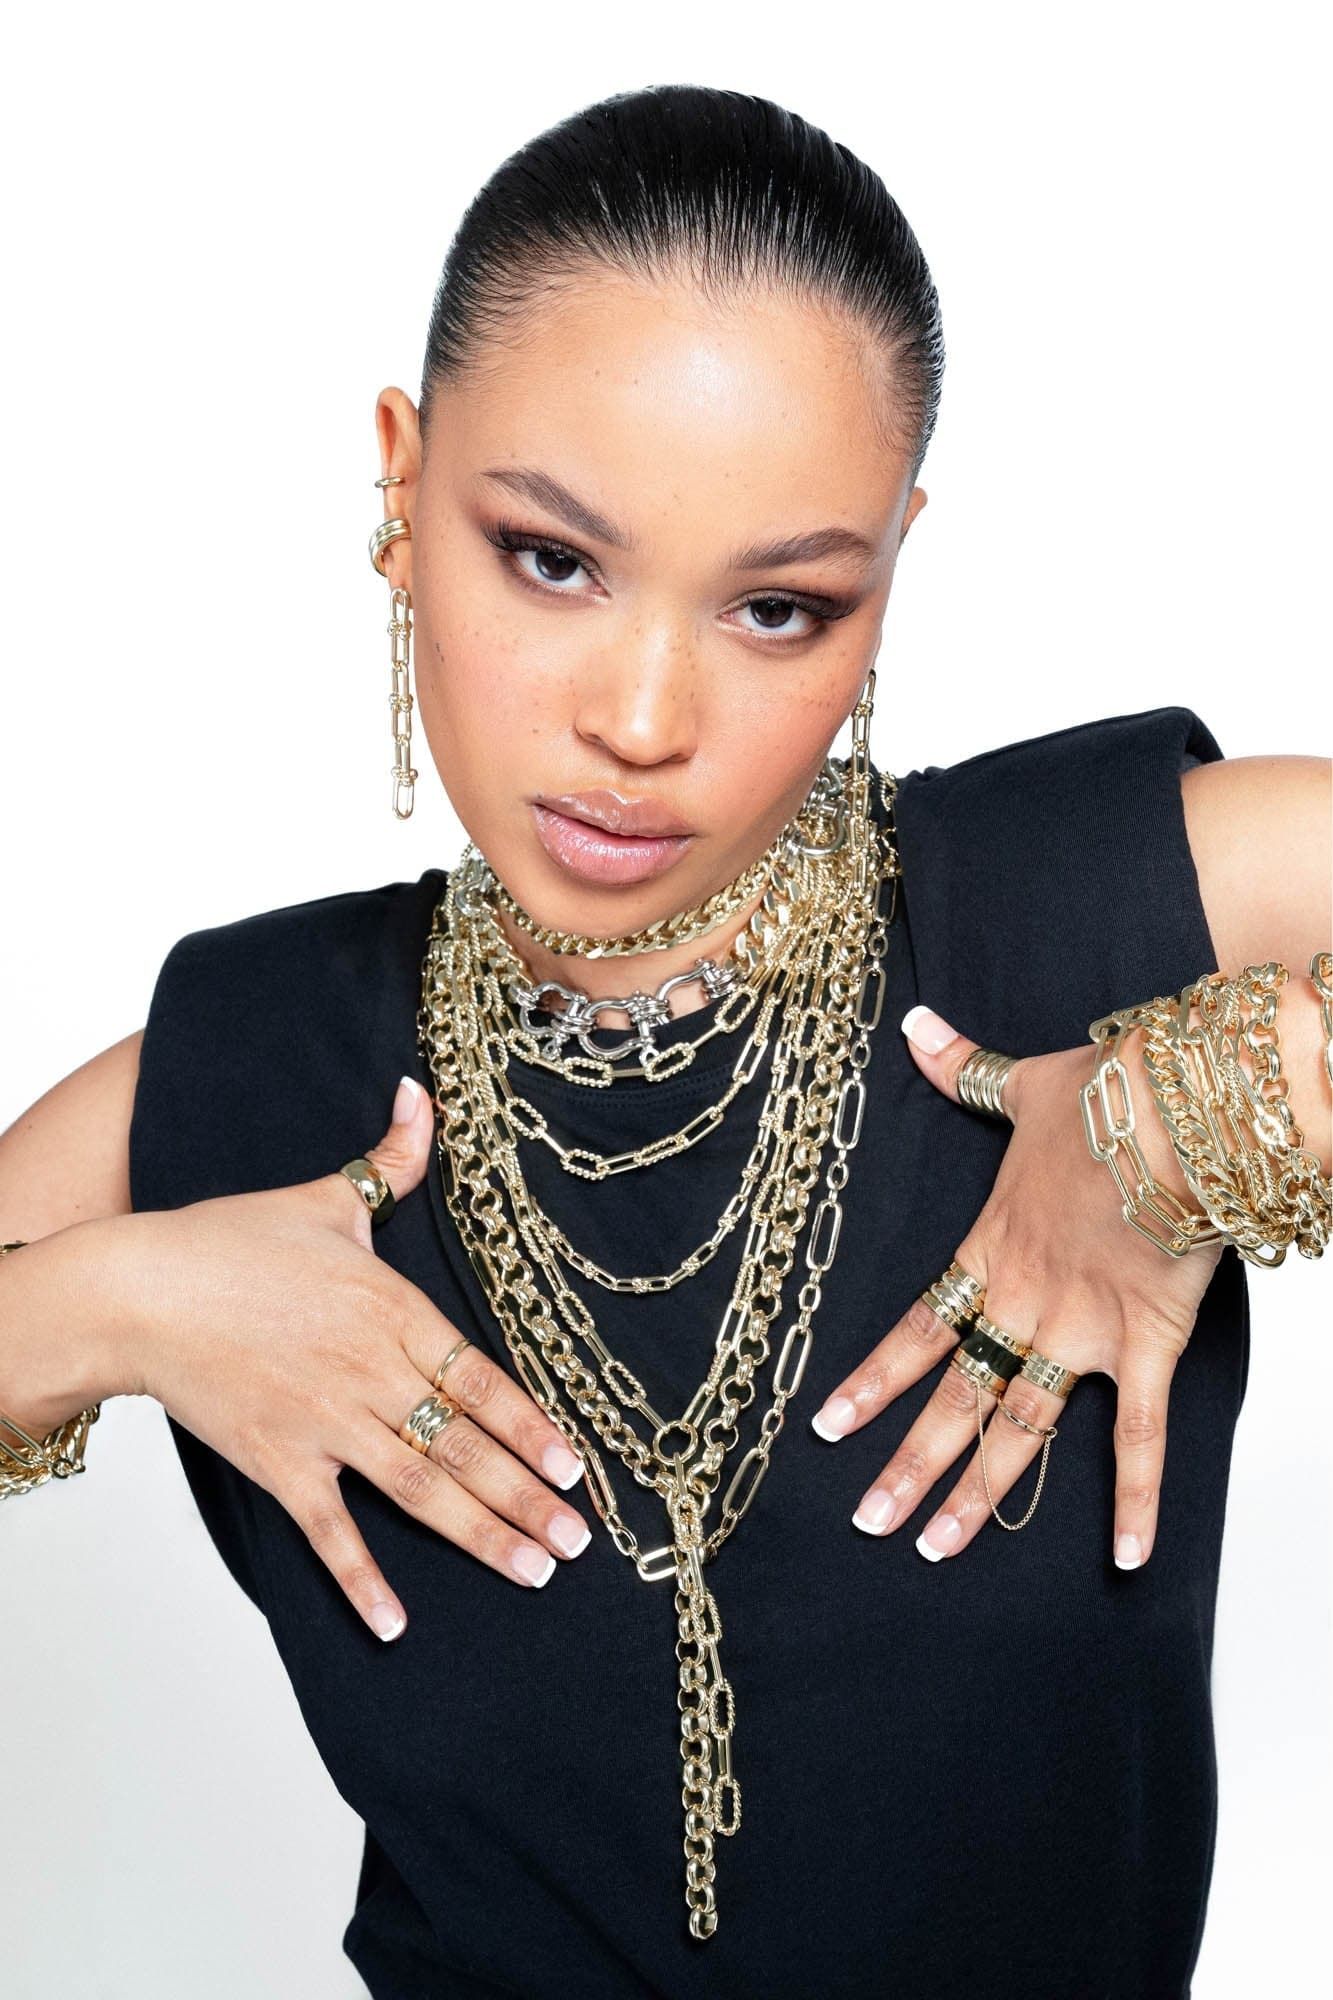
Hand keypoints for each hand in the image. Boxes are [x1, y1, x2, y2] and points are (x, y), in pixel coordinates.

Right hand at [108, 1076, 590, 1637]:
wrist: (138, 1290)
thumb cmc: (231, 1241)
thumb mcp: (326, 1198)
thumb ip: (392, 1159)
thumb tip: (423, 1092)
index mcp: (392, 1312)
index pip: (480, 1378)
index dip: (533, 1424)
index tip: (578, 1464)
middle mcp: (370, 1374)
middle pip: (465, 1446)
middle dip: (529, 1497)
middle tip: (580, 1541)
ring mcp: (325, 1425)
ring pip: (419, 1490)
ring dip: (480, 1534)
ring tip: (534, 1570)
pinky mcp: (278, 1463)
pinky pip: (328, 1533)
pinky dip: (361, 1581)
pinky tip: (395, 1624)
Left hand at [808, 1004, 1223, 1567]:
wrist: (1176, 1111)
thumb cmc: (1105, 1096)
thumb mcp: (1021, 1083)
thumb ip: (963, 1067)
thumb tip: (916, 1025)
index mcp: (990, 1251)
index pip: (916, 1331)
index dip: (871, 1384)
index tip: (828, 1429)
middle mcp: (1023, 1302)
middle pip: (955, 1400)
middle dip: (909, 1464)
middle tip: (870, 1523)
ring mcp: (1082, 1332)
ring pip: (1020, 1430)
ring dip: (980, 1493)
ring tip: (939, 1547)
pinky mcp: (1148, 1346)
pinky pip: (1139, 1438)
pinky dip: (1135, 1500)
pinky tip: (1125, 1558)